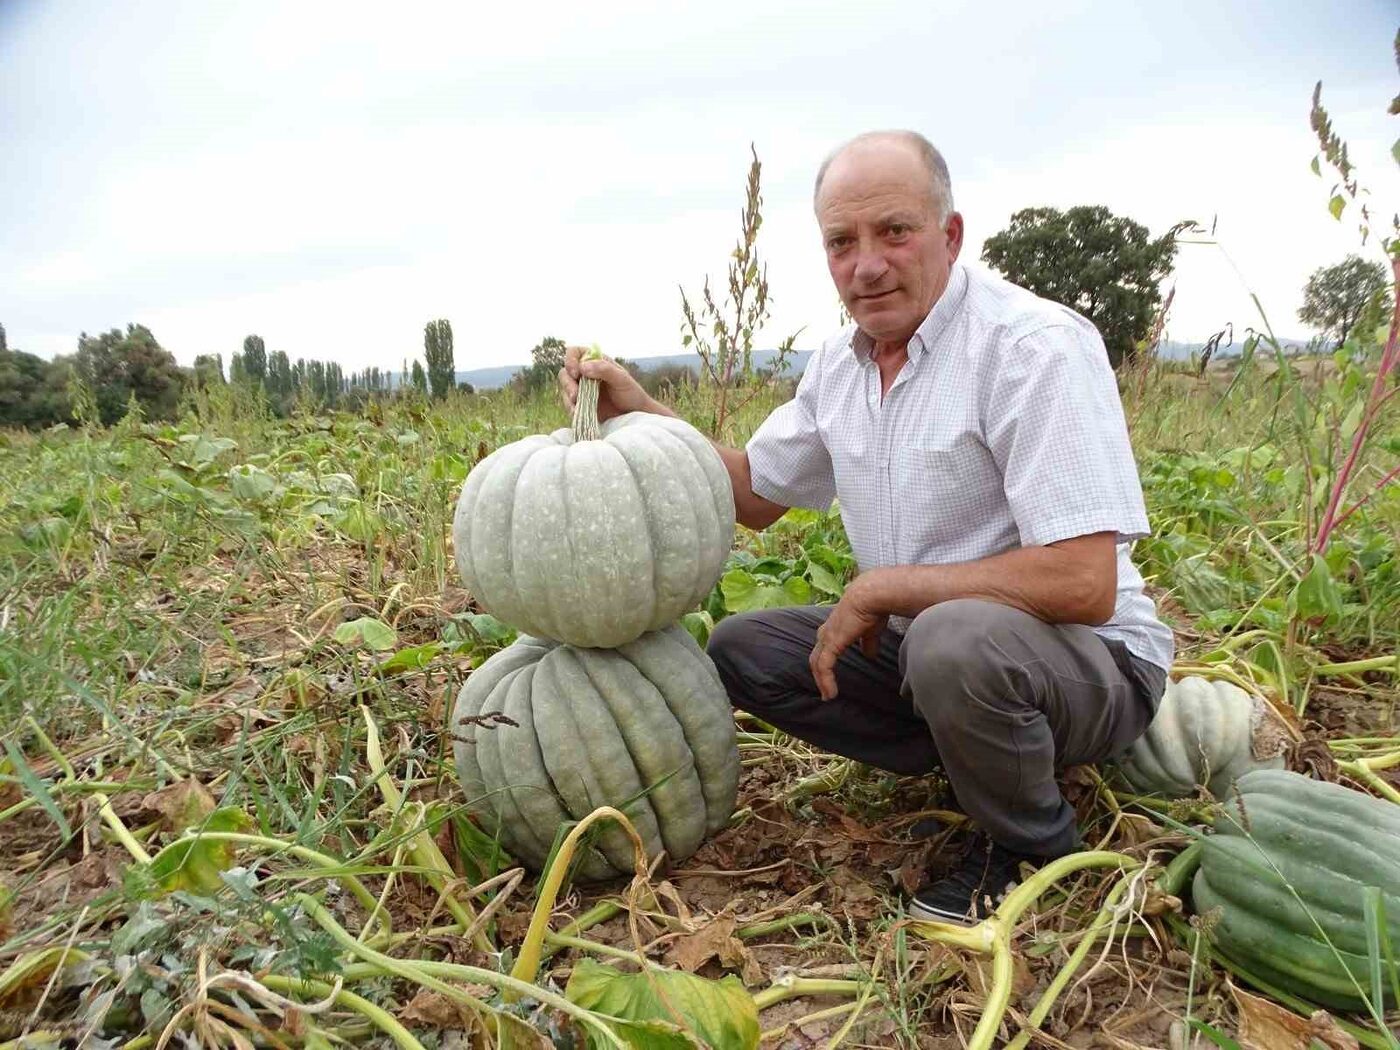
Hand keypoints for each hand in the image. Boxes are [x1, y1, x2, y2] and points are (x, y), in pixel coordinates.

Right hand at [558, 345, 664, 421]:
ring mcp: (582, 390)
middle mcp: (586, 374)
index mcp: (595, 362)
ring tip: (577, 405)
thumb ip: (604, 369)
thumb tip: (583, 367)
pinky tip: (578, 413)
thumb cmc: (632, 393)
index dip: (570, 360)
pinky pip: (570, 405)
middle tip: (575, 394)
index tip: (576, 372)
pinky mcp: (581, 405)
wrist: (635, 415)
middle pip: (566, 373)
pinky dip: (571, 409)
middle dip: (567, 383)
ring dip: (568, 397)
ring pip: (565, 389)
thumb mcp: (622, 379)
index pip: (575, 353)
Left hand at [809, 573, 889, 700]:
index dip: (826, 663)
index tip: (830, 677)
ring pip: (817, 663)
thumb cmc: (873, 609)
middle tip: (825, 691)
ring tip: (827, 696)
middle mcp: (827, 632)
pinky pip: (824, 666)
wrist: (871, 596)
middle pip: (817, 657)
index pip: (825, 649)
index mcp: (835, 628)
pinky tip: (831, 693)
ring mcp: (827, 637)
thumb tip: (870, 655)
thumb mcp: (871, 631)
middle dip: (819, 675)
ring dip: (821, 681)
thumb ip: (868, 643)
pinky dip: (826, 681)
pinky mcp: (830, 643)